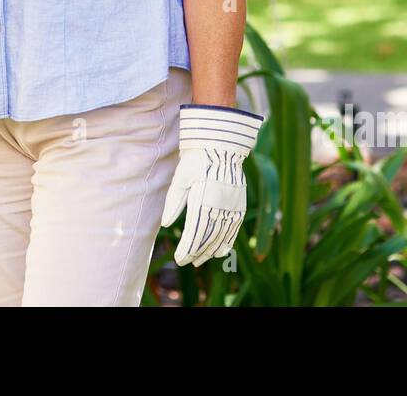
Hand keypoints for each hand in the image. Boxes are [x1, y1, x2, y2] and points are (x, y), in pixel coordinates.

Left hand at [160, 103, 264, 266]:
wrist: (220, 144)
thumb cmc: (196, 159)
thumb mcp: (181, 177)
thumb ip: (174, 201)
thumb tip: (166, 224)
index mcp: (204, 197)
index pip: (195, 231)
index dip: (188, 248)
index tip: (179, 259)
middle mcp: (221, 203)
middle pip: (209, 236)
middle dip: (197, 252)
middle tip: (187, 262)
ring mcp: (232, 204)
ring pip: (222, 234)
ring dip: (211, 250)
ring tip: (200, 261)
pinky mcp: (239, 203)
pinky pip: (235, 227)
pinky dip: (228, 241)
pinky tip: (221, 252)